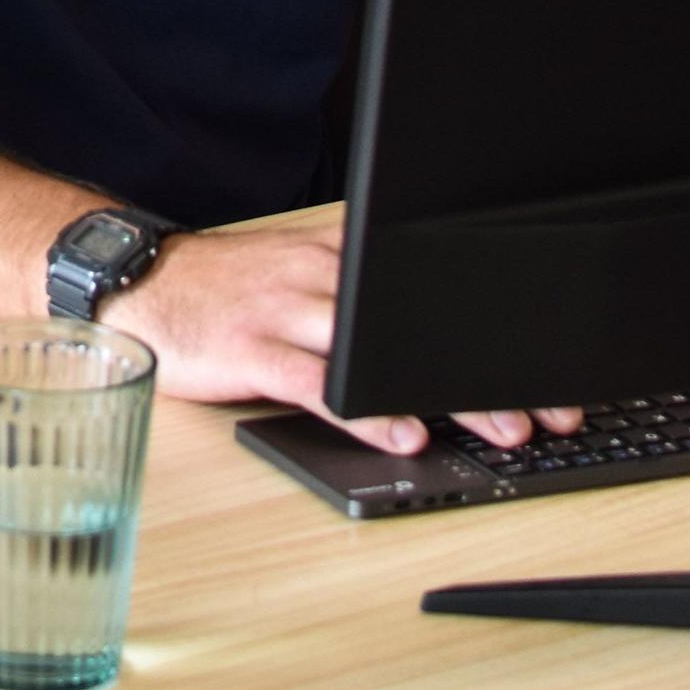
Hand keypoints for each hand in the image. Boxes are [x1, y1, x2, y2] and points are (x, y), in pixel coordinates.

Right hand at [118, 223, 581, 457]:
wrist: (139, 279)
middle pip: (419, 319)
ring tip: (503, 431)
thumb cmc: (225, 292)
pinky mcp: (252, 347)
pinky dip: (366, 410)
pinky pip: (319, 382)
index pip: (429, 286)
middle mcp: (321, 277)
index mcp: (339, 255)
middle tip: (550, 411)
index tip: (548, 371)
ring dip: (448, 393)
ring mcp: (286, 310)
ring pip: (383, 351)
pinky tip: (402, 434)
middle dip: (491, 370)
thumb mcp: (298, 278)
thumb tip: (433, 342)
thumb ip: (358, 298)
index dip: (494, 331)